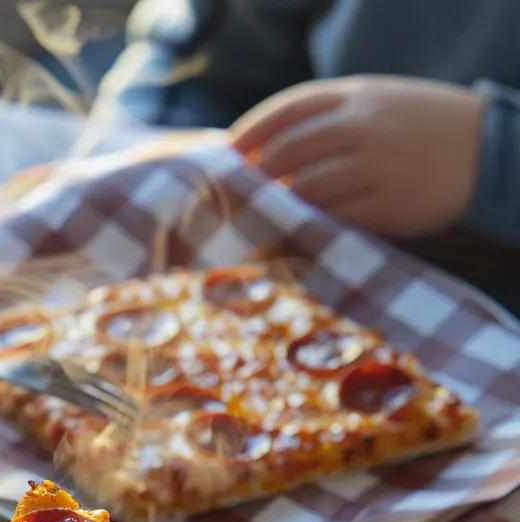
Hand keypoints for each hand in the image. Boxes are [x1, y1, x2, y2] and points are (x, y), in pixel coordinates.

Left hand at [229, 76, 487, 238]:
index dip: (251, 132)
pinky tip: (296, 235)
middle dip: (258, 177)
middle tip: (239, 197)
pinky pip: (335, 219)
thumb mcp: (376, 106)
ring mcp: (376, 166)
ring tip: (264, 220)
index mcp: (356, 96)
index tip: (227, 154)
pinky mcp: (388, 205)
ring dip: (279, 208)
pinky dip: (309, 229)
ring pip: (307, 189)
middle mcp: (363, 127)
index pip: (287, 108)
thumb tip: (264, 151)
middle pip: (288, 151)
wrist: (484, 151)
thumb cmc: (418, 131)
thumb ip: (328, 120)